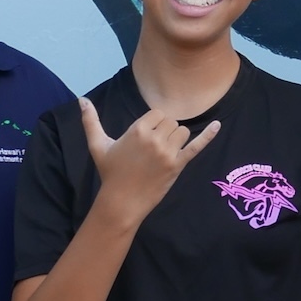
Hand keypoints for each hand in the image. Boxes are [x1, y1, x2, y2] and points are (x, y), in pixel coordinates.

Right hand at [83, 97, 221, 221]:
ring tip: (163, 150)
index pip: (157, 113)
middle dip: (164, 130)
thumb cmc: (110, 172)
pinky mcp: (178, 166)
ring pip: (182, 132)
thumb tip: (82, 99)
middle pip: (171, 121)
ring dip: (176, 137)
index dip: (153, 123)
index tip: (145, 136)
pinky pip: (197, 146)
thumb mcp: (98, 145)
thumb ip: (90, 121)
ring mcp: (169, 153)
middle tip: (152, 147)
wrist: (122, 201)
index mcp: (138, 131)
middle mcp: (155, 139)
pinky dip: (208, 135)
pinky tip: (218, 125)